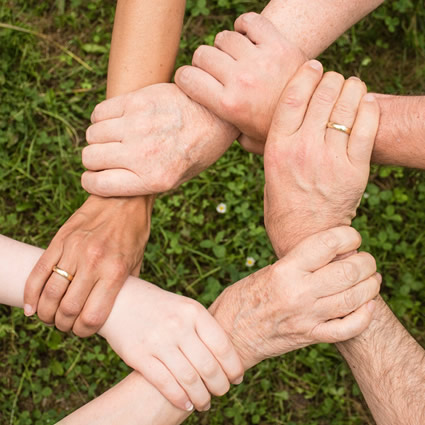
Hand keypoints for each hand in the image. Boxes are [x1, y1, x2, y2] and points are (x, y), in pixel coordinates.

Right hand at [24, 195, 152, 336]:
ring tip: (50, 317)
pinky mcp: (60, 240)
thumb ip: (124, 287)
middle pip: (67, 309)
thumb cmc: (133, 233)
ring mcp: (74, 250)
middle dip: (64, 325)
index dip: (84, 332)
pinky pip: (38, 272)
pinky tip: (31, 307)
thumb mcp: (137, 262)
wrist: (123, 199)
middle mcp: (93, 263)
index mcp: (115, 272)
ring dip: (46, 313)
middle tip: (66, 325)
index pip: (92, 316)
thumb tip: (114, 311)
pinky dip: (31, 294)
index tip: (83, 331)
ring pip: (49, 293)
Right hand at [81, 83, 238, 196]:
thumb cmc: (197, 150)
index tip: (96, 177)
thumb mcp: (177, 179)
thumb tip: (110, 182)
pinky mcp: (137, 101)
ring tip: (115, 138)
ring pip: (92, 134)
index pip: (98, 184)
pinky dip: (102, 118)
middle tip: (108, 156)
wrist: (217, 115)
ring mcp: (138, 125)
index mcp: (154, 179)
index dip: (91, 182)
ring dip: (99, 138)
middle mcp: (143, 154)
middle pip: (90, 158)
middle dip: (94, 160)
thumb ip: (144, 183)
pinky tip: (117, 121)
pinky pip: (99, 112)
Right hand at [99, 278, 243, 411]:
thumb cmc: (159, 306)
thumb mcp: (184, 307)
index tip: (237, 378)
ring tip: (205, 403)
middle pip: (208, 366)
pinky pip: (165, 384)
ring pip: (189, 379)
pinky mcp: (139, 355)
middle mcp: (178, 325)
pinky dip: (180, 399)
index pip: (222, 346)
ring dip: (202, 397)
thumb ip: (203, 328)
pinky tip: (187, 404)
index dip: (233, 367)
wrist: (120, 299)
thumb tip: (227, 359)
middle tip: (222, 392)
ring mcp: (158, 341)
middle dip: (220, 386)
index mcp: (193, 311)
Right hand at [175, 12, 305, 153]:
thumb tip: (211, 127)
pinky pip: (250, 21)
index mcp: (228, 106)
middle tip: (215, 71)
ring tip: (235, 58)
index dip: (184, 78)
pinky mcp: (278, 44)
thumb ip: (226, 133)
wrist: (315, 116)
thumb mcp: (247, 141)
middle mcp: (240, 80)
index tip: (191, 81)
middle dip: (203, 62)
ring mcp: (260, 60)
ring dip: (225, 46)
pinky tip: (247, 38)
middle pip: (202, 54)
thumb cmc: (276, 131)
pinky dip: (244, 26)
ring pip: (224, 37)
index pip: (187, 77)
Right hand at [209, 227, 379, 369]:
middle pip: (348, 271)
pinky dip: (364, 316)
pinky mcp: (310, 337)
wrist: (229, 335)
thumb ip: (297, 264)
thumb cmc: (242, 298)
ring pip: (354, 298)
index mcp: (284, 270)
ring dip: (370, 286)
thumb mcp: (266, 272)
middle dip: (366, 262)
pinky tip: (367, 305)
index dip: (348, 236)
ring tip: (372, 278)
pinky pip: (348, 328)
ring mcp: (307, 317)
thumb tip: (328, 254)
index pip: (327, 244)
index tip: (352, 237)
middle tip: (366, 259)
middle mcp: (298, 292)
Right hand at [264, 61, 379, 256]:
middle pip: (323, 95)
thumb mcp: (268, 171)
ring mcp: (330, 159)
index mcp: (277, 148)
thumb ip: (270, 143)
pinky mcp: (354, 170)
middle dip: (331, 79)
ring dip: (352, 89)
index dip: (306, 74)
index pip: (293, 96)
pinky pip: (366, 127)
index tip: (313, 65)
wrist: (305, 235)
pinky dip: (369, 108)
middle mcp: (303, 150)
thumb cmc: (283, 203)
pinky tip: (366, 103)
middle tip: (334, 79)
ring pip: (346, 106)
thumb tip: (270, 117)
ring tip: (352, 87)